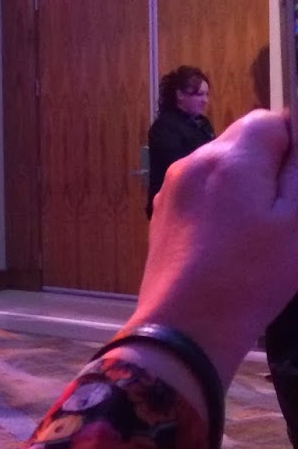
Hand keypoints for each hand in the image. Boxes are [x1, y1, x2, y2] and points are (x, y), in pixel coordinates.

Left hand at [130, 110, 297, 382]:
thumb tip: (296, 142)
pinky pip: (202, 193)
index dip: (294, 146)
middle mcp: (194, 162)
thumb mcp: (297, 223)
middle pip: (244, 141)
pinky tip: (233, 244)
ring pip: (223, 169)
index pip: (271, 120)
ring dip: (247, 187)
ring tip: (260, 234)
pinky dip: (223, 206)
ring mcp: (173, 188)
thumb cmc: (250, 277)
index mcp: (230, 158)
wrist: (185, 327)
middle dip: (271, 167)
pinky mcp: (163, 214)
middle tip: (285, 214)